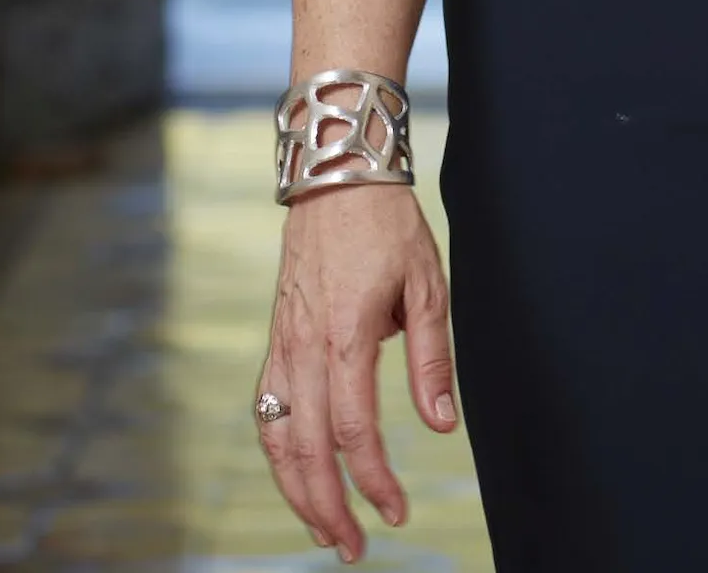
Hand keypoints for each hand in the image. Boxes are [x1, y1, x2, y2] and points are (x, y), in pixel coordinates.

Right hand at [255, 183, 458, 559]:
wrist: (337, 172)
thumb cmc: (388, 223)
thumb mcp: (428, 283)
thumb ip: (433, 359)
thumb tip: (442, 426)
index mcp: (346, 334)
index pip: (352, 430)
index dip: (374, 479)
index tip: (396, 510)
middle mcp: (304, 345)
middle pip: (305, 448)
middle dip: (328, 507)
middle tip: (356, 547)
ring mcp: (282, 341)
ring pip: (276, 435)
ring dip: (295, 489)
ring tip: (324, 528)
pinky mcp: (276, 336)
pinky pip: (265, 408)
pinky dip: (277, 450)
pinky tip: (297, 473)